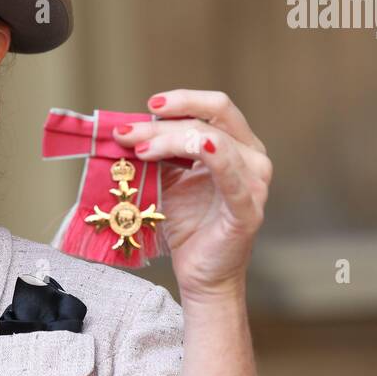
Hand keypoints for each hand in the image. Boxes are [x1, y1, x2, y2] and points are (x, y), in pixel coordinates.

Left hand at [110, 90, 271, 301]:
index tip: (148, 106)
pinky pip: (231, 174)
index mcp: (236, 145)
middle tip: (127, 132)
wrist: (200, 274)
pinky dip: (214, 155)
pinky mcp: (247, 208)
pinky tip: (200, 146)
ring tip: (139, 151)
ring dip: (171, 139)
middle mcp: (252, 158)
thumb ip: (155, 152)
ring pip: (213, 140)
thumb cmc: (187, 226)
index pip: (214, 108)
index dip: (181, 101)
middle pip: (213, 117)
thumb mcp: (166, 180)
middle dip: (165, 121)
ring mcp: (254, 182)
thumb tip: (123, 128)